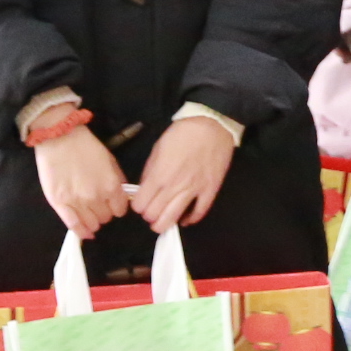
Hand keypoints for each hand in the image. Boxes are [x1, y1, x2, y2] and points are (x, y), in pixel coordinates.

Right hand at [35, 126, 127, 237]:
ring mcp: (77, 202)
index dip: (118, 208)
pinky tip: (85, 233)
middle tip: (99, 206)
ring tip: (90, 215)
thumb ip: (118, 180)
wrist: (60, 138)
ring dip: (94, 222)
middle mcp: (96, 197)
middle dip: (105, 213)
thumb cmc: (86, 147)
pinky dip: (81, 232)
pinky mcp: (59, 204)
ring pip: (92, 224)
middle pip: (106, 218)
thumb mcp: (111, 161)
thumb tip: (123, 195)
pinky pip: (73, 225)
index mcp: (111, 186)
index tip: (113, 204)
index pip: (121, 210)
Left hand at [128, 115, 234, 231]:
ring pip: (174, 218)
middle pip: (154, 215)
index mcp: (159, 175)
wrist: (212, 126)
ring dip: (164, 224)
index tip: (140, 203)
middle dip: (149, 216)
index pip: (140, 205)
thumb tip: (145, 187)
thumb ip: (150, 171)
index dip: (138, 206)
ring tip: (162, 223)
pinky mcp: (210, 191)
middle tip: (151, 211)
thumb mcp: (158, 148)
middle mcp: (174, 186)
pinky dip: (190, 220)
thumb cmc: (182, 134)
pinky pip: (199, 213)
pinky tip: (185, 219)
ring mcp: (194, 190)